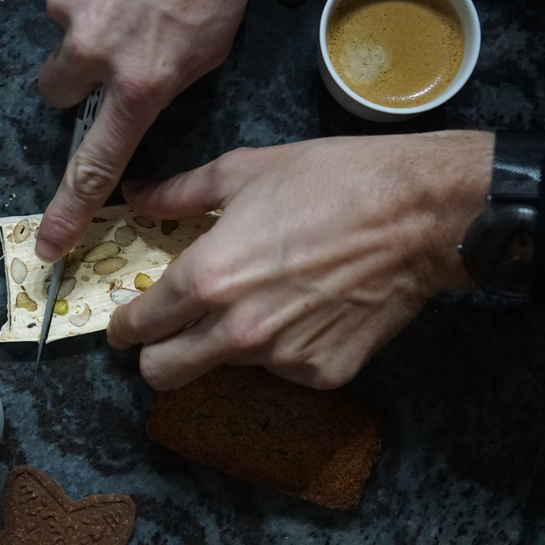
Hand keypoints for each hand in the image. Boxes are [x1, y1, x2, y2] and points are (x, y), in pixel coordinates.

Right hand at [32, 0, 270, 261]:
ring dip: (88, 13)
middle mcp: (90, 49)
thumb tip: (139, 89)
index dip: (70, 209)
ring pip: (62, 29)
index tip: (49, 243)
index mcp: (142, 79)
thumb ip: (170, 77)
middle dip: (79, 74)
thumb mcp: (217, 36)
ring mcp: (62, 2)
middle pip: (57, 91)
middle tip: (113, 40)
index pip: (96, 162)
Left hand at [106, 131, 493, 389]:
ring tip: (267, 298)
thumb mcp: (245, 170)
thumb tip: (136, 197)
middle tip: (174, 328)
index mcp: (206, 279)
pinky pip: (283, 370)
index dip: (124, 325)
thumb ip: (180, 193)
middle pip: (163, 374)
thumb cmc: (330, 180)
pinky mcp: (323, 374)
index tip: (128, 321)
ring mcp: (282, 360)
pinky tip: (310, 308)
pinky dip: (284, 347)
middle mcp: (236, 331)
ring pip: (226, 368)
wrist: (419, 213)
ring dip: (228, 343)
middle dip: (157, 354)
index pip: (139, 326)